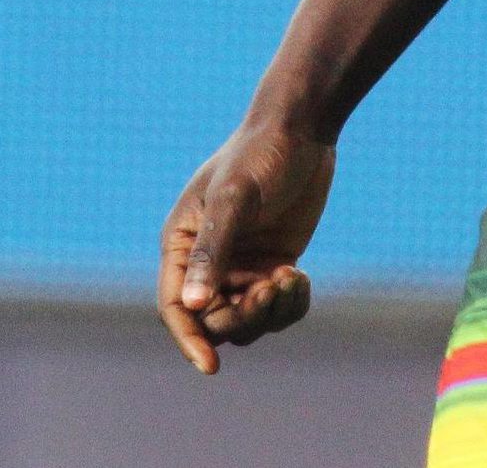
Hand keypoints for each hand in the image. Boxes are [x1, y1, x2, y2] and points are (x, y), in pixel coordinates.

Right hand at [157, 123, 335, 374]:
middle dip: (243, 316)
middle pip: (214, 321)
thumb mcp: (235, 198)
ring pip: (246, 321)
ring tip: (293, 279)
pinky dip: (289, 304)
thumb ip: (213, 250)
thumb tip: (193, 305)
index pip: (175, 308)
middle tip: (272, 287)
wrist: (303, 128)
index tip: (210, 366)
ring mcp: (242, 265)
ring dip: (269, 313)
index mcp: (182, 244)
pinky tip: (301, 279)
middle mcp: (208, 261)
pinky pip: (276, 307)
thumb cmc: (260, 153)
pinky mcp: (273, 264)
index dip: (189, 340)